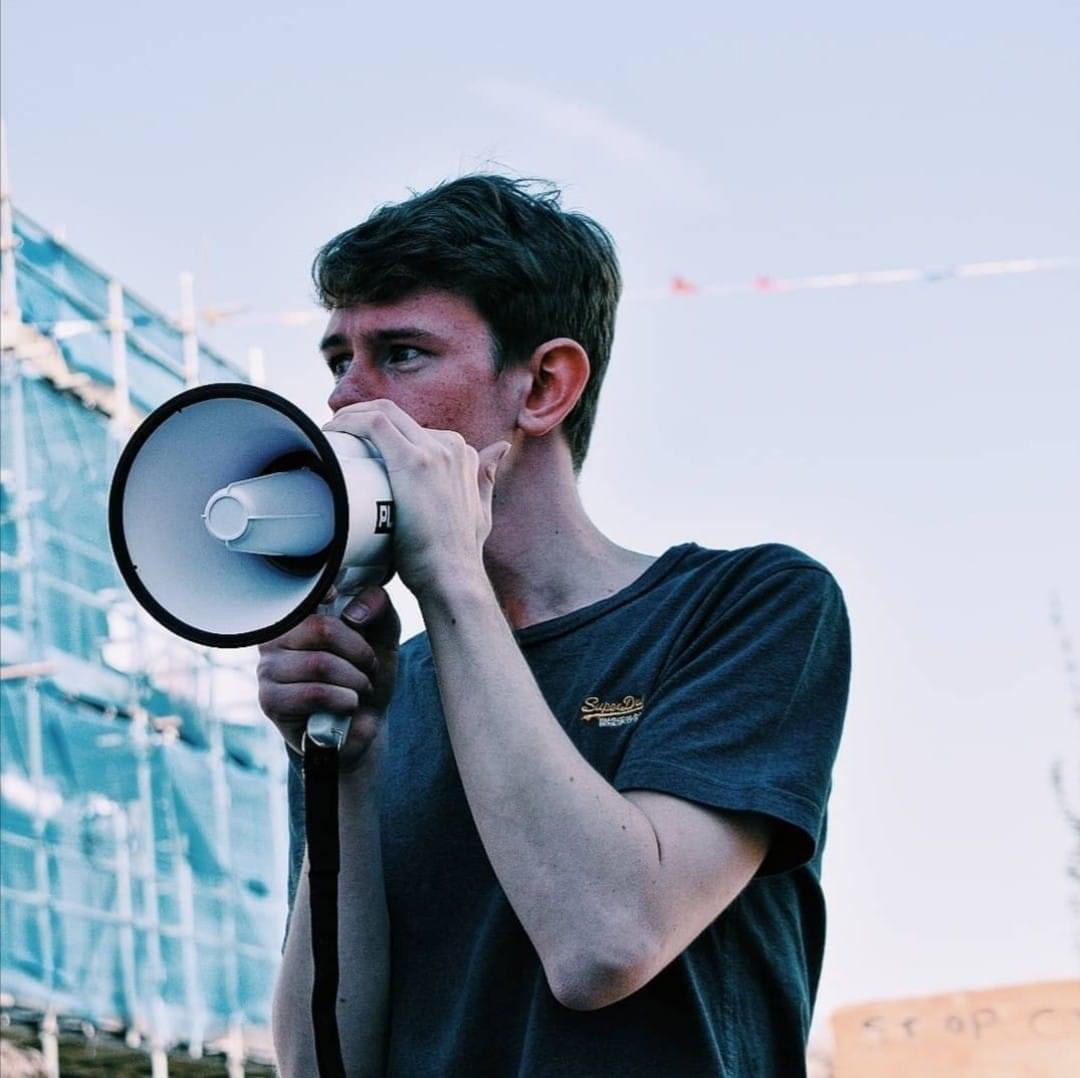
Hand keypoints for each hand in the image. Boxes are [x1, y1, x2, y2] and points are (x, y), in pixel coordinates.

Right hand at [256, 585, 400, 770]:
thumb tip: (355, 612)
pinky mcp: (271, 700)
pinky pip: (314, 693)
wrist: (363, 722)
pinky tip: (348, 705)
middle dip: (360, 652)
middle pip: (323, 629)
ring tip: (360, 688)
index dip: (327, 593)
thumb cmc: (366, 671)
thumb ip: (378, 607)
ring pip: (320, 664)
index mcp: (299, 614)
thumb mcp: (383, 634)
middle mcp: (276, 636)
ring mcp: (268, 668)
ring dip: (356, 680)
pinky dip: (343, 699)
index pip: (307, 592)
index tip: (339, 599)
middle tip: (369, 667)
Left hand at [323, 400, 510, 599]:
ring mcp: (434, 451)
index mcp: (462, 453)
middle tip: (337, 434)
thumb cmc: (457, 552)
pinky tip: (334, 434)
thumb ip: (486, 477)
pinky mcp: (414, 462)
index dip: (380, 429)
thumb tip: (500, 448)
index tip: (359, 444)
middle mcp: (450, 446)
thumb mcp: (481, 508)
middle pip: (395, 413)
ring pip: (382, 412)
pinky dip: (350, 422)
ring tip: (331, 436)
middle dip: (360, 416)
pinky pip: (375, 424)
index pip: (412, 426)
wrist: (451, 576)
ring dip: (350, 417)